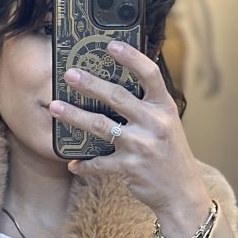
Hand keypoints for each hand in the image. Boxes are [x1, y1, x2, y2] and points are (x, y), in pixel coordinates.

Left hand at [50, 40, 214, 237]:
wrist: (182, 193)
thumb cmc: (170, 155)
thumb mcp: (168, 124)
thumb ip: (148, 106)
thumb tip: (115, 86)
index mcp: (164, 107)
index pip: (149, 74)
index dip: (131, 57)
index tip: (110, 45)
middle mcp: (154, 123)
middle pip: (116, 96)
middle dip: (89, 84)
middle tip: (68, 74)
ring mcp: (142, 146)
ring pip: (101, 126)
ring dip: (75, 116)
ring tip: (55, 108)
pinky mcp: (131, 167)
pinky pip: (100, 164)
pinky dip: (85, 164)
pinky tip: (72, 163)